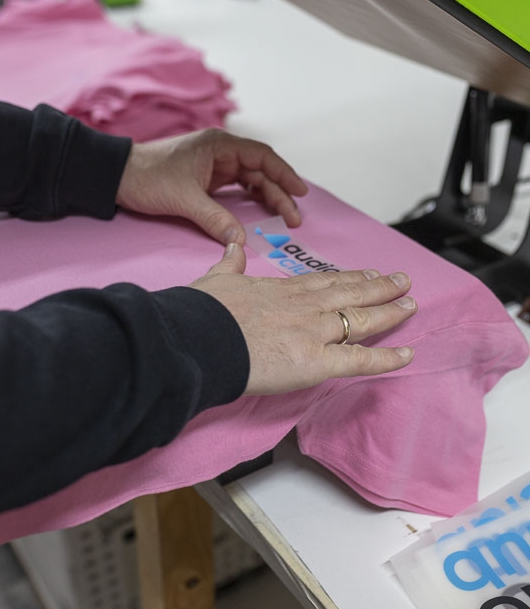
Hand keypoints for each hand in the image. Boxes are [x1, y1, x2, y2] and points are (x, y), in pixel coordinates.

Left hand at [115, 128, 307, 244]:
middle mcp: (221, 152)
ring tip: (284, 218)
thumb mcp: (184, 199)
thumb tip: (240, 241)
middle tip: (294, 218)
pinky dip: (250, 199)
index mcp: (219, 145)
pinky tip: (261, 211)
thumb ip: (214, 219)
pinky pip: (237, 187)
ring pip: (251, 180)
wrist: (117, 176)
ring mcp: (214, 166)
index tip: (300, 192)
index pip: (262, 156)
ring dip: (267, 197)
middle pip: (260, 171)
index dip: (284, 174)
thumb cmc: (148, 177)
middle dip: (279, 193)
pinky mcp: (207, 179)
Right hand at [191, 244, 416, 394]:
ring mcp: (313, 332)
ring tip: (410, 305)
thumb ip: (229, 264)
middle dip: (379, 287)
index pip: (323, 282)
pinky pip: (360, 359)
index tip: (366, 274)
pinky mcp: (316, 361)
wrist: (198, 338)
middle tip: (401, 281)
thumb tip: (232, 247)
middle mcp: (303, 307)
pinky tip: (407, 355)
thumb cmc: (201, 313)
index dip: (348, 279)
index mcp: (280, 290)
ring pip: (362, 319)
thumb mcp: (215, 279)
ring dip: (389, 311)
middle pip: (350, 294)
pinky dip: (386, 358)